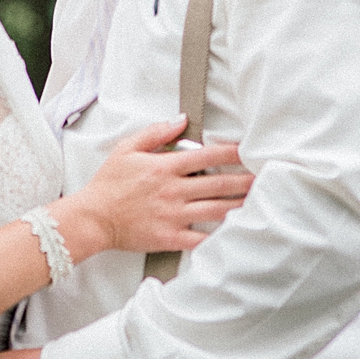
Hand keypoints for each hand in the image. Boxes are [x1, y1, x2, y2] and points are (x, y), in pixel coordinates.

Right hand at [74, 118, 252, 253]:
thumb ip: (155, 132)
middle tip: (266, 177)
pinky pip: (201, 239)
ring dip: (240, 205)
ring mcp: (173, 215)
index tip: (249, 150)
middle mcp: (173, 190)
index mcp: (164, 167)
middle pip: (218, 184)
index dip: (232, 152)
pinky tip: (237, 233)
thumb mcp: (127, 148)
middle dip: (245, 180)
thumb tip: (181, 120)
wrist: (93, 218)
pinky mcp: (171, 237)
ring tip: (260, 201)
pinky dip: (221, 237)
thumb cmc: (108, 184)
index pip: (206, 156)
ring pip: (216, 210)